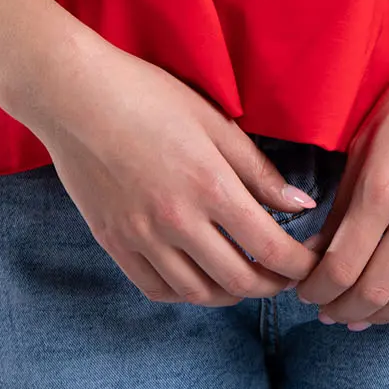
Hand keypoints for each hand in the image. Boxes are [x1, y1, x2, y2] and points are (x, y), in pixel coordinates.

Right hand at [33, 40, 322, 305]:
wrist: (74, 96)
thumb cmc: (148, 95)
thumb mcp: (213, 122)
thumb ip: (258, 170)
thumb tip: (301, 205)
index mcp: (210, 186)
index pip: (271, 247)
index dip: (300, 264)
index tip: (314, 261)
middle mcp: (177, 222)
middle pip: (239, 281)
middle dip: (273, 285)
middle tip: (287, 275)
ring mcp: (141, 238)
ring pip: (199, 293)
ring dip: (232, 293)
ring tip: (247, 277)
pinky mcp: (113, 243)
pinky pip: (157, 289)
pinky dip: (186, 293)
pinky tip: (200, 279)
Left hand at [295, 13, 388, 327]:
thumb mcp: (366, 141)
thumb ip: (345, 202)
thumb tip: (322, 252)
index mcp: (383, 187)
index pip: (341, 266)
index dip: (317, 290)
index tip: (306, 293)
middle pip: (375, 292)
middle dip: (342, 309)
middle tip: (327, 309)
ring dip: (382, 316)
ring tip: (362, 313)